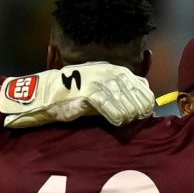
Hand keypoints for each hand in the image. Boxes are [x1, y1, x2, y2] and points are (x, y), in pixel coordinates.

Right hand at [0, 63, 156, 128]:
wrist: (47, 94)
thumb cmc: (75, 95)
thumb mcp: (100, 91)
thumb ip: (119, 96)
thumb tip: (142, 110)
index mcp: (114, 70)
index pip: (138, 83)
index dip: (145, 99)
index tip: (146, 112)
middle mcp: (107, 73)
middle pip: (132, 91)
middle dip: (138, 107)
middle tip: (138, 119)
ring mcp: (96, 81)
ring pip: (121, 97)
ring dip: (128, 111)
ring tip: (128, 121)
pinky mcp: (86, 92)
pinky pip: (105, 103)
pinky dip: (114, 113)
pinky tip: (119, 122)